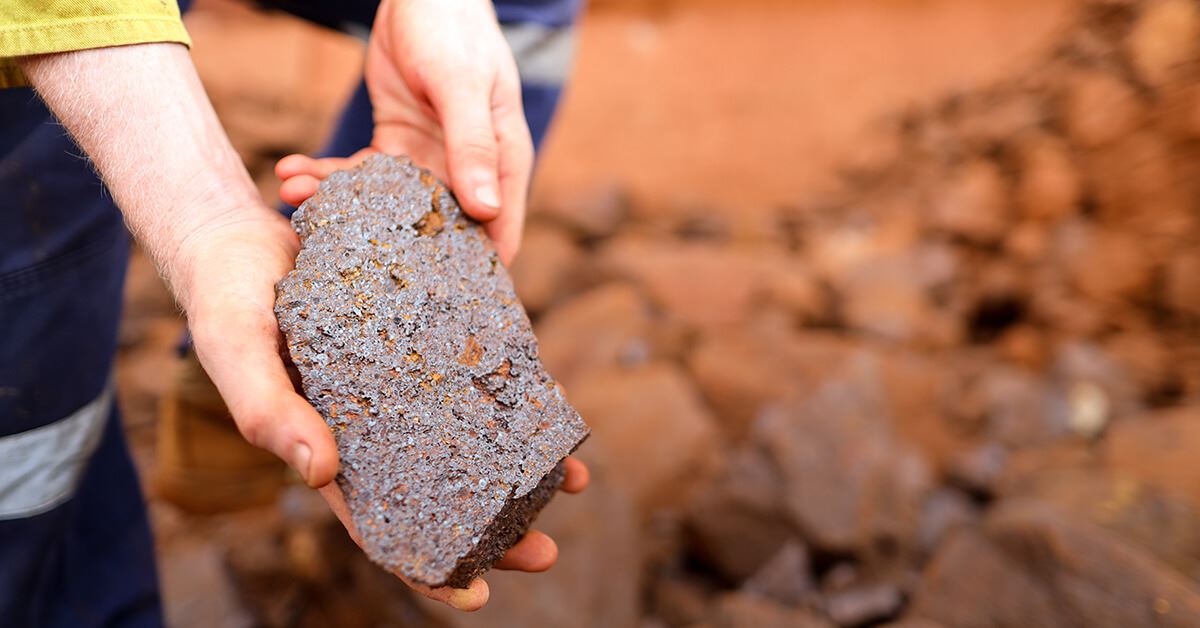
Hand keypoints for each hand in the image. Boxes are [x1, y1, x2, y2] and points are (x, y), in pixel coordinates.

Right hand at [177, 209, 589, 611]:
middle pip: (440, 488)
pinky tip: (547, 401)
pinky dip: (510, 388)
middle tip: (544, 550)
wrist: (240, 228)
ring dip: (517, 460)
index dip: (424, 567)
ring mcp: (401, 380)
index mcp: (327, 446)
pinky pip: (473, 370)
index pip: (380, 523)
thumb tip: (320, 473)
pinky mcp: (421, 330)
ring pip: (466, 435)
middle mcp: (371, 423)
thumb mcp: (236, 350)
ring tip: (572, 478)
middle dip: (493, 528)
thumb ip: (267, 410)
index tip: (477, 597)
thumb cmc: (226, 297)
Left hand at [278, 0, 532, 263]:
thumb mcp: (462, 85)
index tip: (432, 308)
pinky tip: (292, 171)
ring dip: (339, 206)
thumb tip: (486, 211)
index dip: (474, 276)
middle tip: (335, 257)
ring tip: (295, 198)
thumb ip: (472, 144)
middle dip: (385, 246)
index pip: (498, 233)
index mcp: (501, 162)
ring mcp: (428, 160)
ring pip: (385, 205)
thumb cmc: (455, 30)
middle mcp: (466, 170)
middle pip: (433, 230)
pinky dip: (326, 175)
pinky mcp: (395, 146)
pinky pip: (359, 174)